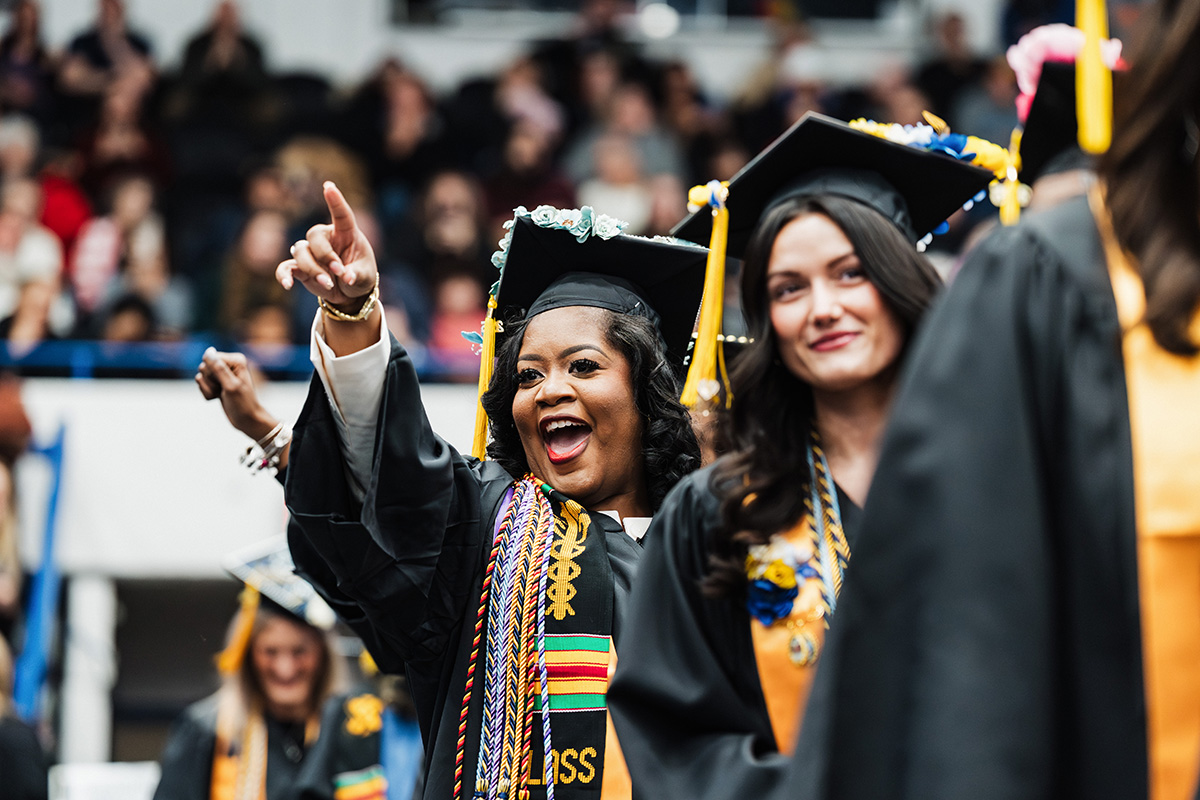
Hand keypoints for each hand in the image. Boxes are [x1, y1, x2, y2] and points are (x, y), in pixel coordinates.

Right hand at [196, 348, 276, 441]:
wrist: (247, 420)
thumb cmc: (243, 404)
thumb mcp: (230, 385)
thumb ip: (218, 368)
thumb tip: (208, 351)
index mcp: (236, 360)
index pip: (210, 358)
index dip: (212, 374)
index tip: (225, 384)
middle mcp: (229, 364)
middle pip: (204, 367)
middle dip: (210, 382)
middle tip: (223, 390)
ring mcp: (222, 373)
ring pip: (201, 376)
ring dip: (208, 389)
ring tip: (221, 394)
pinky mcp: (217, 382)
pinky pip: (201, 384)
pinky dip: (207, 393)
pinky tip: (217, 397)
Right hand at [276, 181, 376, 310]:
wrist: (349, 294)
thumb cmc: (360, 277)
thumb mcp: (365, 277)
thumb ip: (356, 275)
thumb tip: (346, 277)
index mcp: (346, 234)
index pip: (341, 214)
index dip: (335, 200)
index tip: (329, 187)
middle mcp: (326, 238)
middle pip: (314, 235)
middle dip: (325, 255)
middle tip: (339, 272)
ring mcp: (311, 252)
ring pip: (300, 251)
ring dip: (312, 268)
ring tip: (328, 284)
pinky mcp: (300, 268)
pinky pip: (286, 267)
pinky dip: (284, 276)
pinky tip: (288, 285)